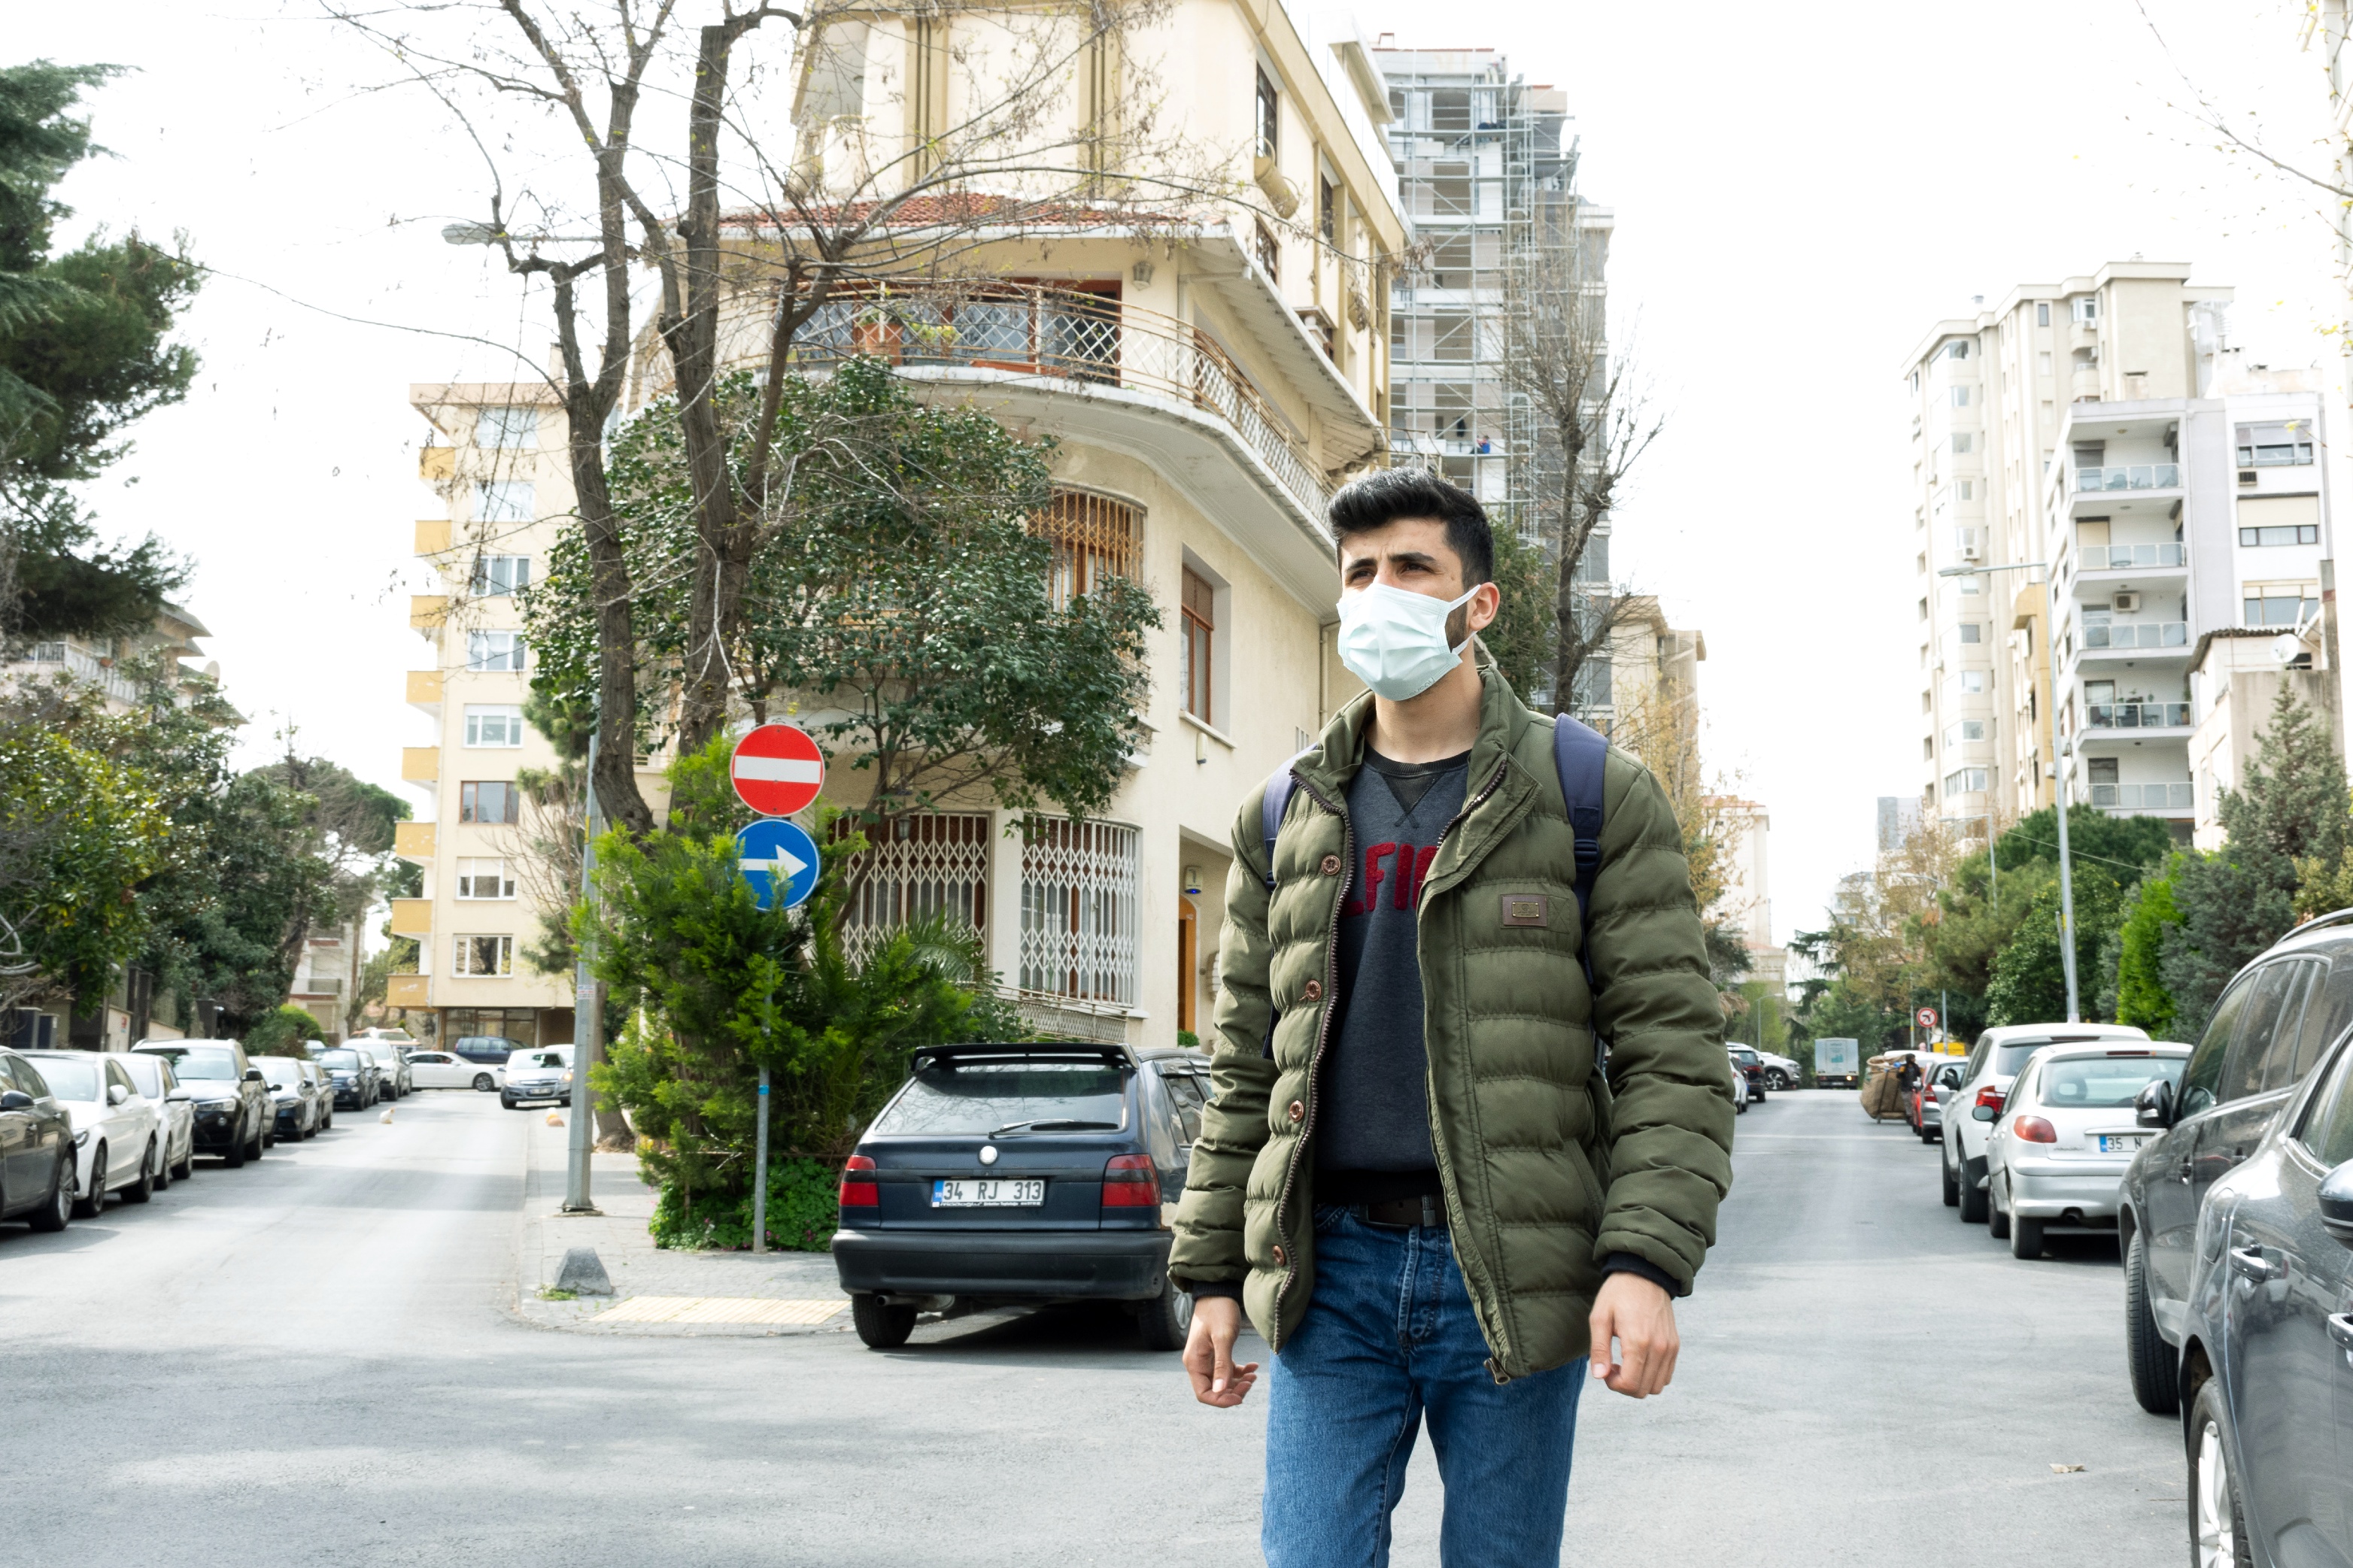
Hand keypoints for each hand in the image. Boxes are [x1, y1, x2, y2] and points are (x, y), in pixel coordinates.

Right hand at [1183, 1294, 1259, 1406]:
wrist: (1218, 1292)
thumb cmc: (1218, 1311)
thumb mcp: (1223, 1338)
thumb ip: (1222, 1364)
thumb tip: (1220, 1391)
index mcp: (1194, 1362)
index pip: (1204, 1394)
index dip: (1221, 1400)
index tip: (1240, 1397)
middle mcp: (1198, 1364)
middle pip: (1215, 1390)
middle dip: (1233, 1391)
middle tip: (1252, 1382)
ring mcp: (1208, 1359)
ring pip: (1223, 1382)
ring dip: (1239, 1383)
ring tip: (1254, 1376)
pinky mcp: (1217, 1353)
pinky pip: (1228, 1371)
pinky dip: (1241, 1372)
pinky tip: (1253, 1367)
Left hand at [1588, 1271, 1678, 1398]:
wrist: (1645, 1274)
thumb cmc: (1618, 1294)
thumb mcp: (1599, 1317)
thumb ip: (1599, 1349)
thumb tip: (1599, 1376)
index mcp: (1638, 1342)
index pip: (1629, 1384)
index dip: (1613, 1385)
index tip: (1606, 1370)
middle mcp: (1658, 1348)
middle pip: (1643, 1390)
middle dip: (1624, 1385)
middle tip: (1613, 1367)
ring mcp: (1669, 1347)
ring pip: (1657, 1386)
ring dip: (1639, 1383)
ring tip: (1626, 1364)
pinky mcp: (1675, 1345)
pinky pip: (1667, 1375)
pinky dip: (1652, 1376)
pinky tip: (1639, 1360)